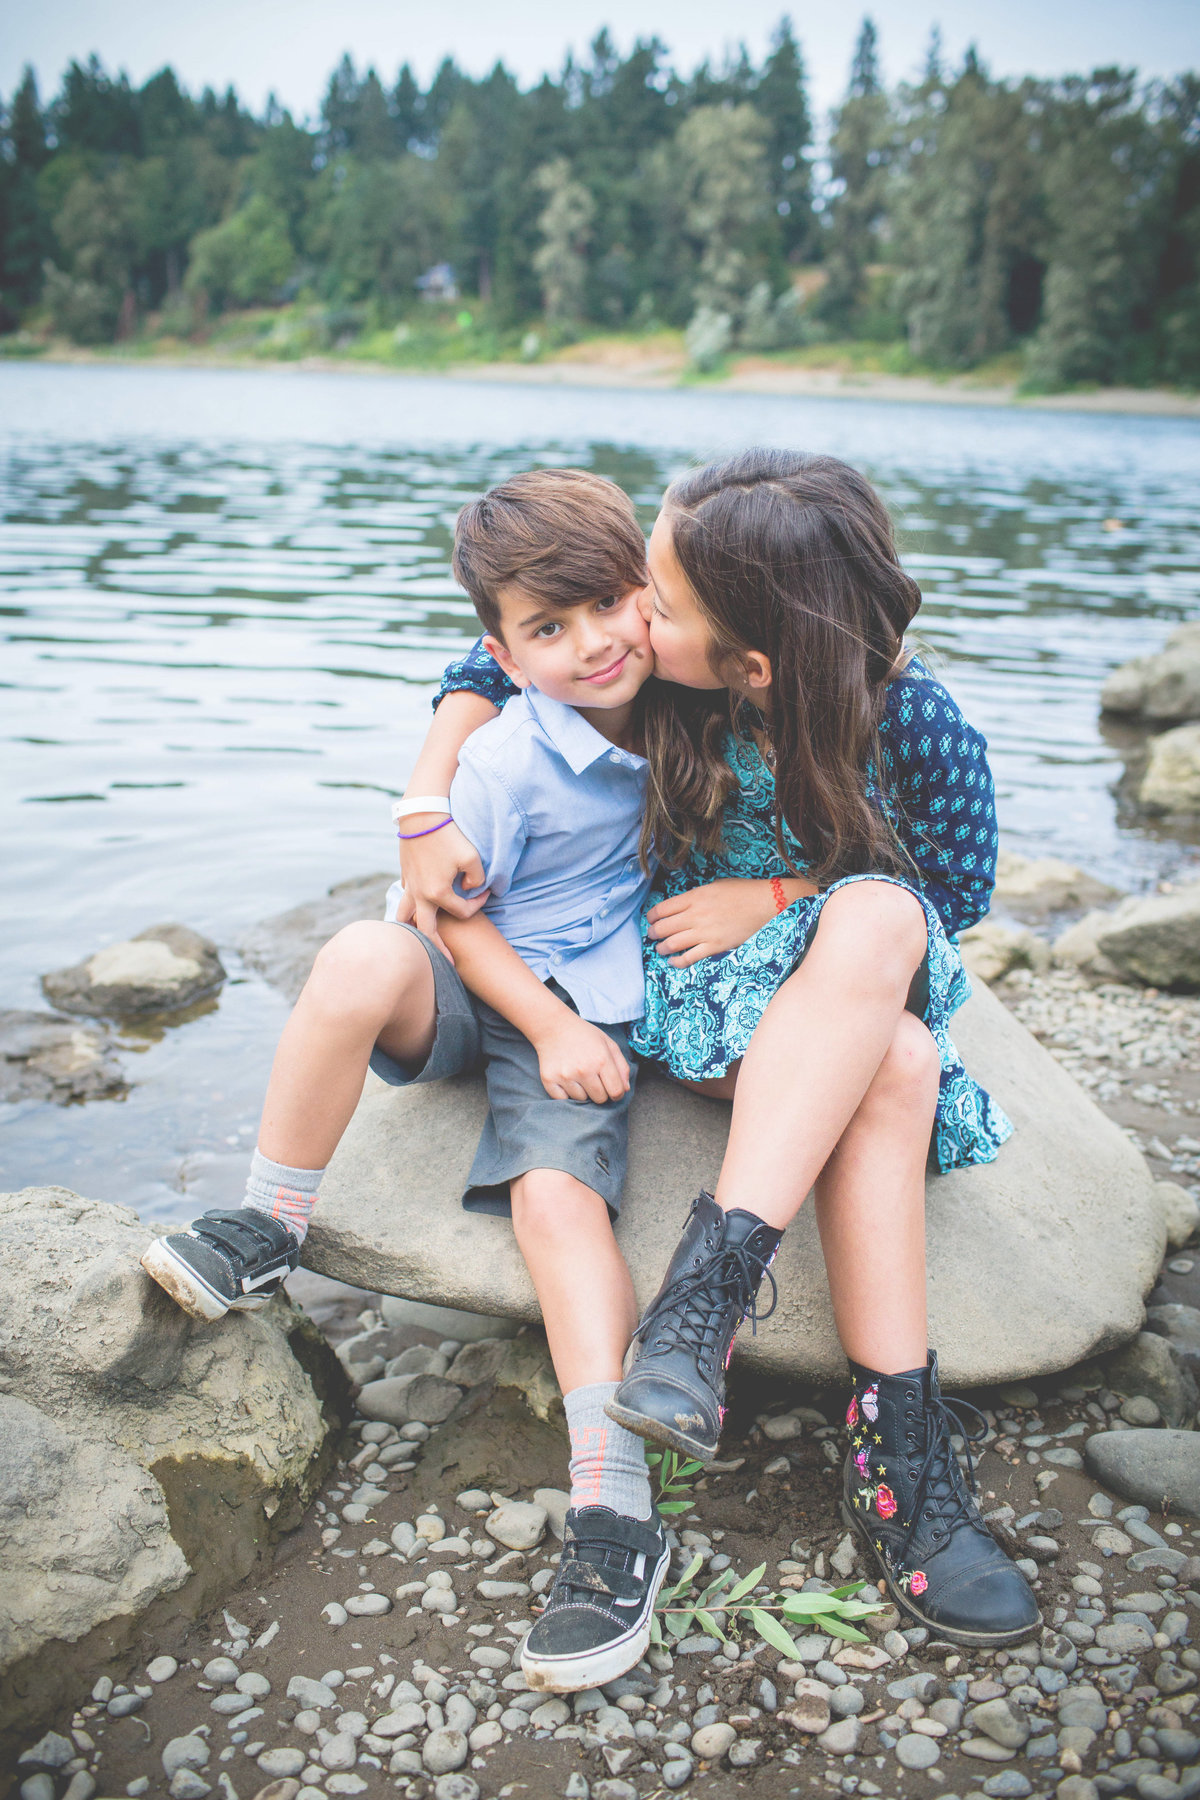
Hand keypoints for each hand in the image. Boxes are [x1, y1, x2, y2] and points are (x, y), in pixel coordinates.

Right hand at [398, 816, 488, 959]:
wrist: (421, 815)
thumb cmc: (449, 835)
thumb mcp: (473, 857)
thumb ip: (476, 879)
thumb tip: (469, 889)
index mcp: (437, 894)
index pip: (463, 912)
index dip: (479, 905)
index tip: (487, 893)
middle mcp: (420, 895)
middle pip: (426, 931)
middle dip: (437, 950)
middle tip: (447, 966)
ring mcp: (410, 886)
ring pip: (405, 917)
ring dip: (412, 930)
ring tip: (419, 942)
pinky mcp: (405, 875)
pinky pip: (405, 899)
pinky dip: (409, 909)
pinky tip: (416, 910)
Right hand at [532, 1010, 629, 1103]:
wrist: (553, 1027)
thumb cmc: (583, 1035)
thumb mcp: (608, 1043)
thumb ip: (621, 1066)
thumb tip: (625, 1089)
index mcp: (601, 1059)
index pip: (616, 1091)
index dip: (617, 1093)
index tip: (612, 1089)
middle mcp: (583, 1069)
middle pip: (600, 1099)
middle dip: (600, 1092)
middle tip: (594, 1079)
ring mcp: (565, 1076)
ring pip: (582, 1100)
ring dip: (583, 1092)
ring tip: (578, 1075)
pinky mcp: (549, 1080)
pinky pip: (563, 1100)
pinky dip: (566, 1094)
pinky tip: (567, 1079)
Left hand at [646, 877, 813, 967]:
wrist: (767, 904)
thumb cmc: (743, 892)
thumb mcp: (715, 886)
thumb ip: (696, 897)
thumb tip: (682, 906)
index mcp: (695, 897)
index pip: (663, 908)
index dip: (652, 916)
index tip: (651, 919)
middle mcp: (696, 914)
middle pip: (664, 927)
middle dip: (653, 933)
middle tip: (652, 935)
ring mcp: (705, 932)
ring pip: (672, 943)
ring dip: (662, 948)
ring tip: (660, 949)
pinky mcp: (715, 946)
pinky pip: (689, 957)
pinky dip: (677, 961)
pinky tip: (674, 961)